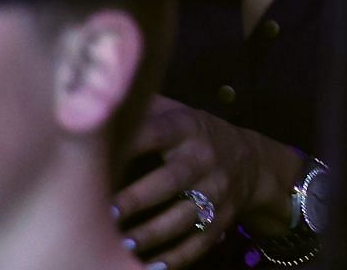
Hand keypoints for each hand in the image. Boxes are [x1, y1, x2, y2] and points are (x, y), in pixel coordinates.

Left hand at [114, 96, 273, 265]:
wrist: (251, 161)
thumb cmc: (193, 136)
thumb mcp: (177, 113)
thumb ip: (143, 107)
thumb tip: (95, 95)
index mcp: (187, 128)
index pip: (156, 133)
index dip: (129, 144)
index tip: (97, 159)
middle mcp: (204, 159)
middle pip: (171, 180)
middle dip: (138, 197)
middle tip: (106, 211)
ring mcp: (216, 192)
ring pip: (183, 217)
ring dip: (151, 234)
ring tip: (120, 245)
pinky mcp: (221, 220)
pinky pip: (197, 243)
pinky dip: (173, 259)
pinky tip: (147, 268)